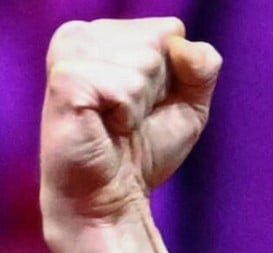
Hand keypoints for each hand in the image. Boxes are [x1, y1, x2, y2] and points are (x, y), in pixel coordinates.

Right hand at [40, 18, 221, 235]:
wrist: (112, 196)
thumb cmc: (144, 150)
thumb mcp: (190, 105)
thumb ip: (202, 67)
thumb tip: (182, 45)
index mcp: (107, 34)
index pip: (170, 31)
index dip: (175, 77)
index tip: (147, 104)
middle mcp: (83, 34)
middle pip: (159, 43)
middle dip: (159, 90)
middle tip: (129, 117)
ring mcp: (70, 53)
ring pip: (145, 62)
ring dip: (141, 104)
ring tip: (116, 122)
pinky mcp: (65, 77)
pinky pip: (126, 86)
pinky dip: (127, 114)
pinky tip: (106, 125)